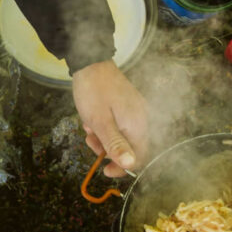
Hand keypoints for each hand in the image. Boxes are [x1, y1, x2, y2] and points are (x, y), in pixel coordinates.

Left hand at [72, 60, 147, 177]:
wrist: (90, 62)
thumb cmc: (93, 92)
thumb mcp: (100, 122)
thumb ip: (116, 144)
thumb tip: (131, 165)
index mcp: (138, 125)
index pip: (139, 157)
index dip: (122, 167)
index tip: (104, 170)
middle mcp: (142, 119)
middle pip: (129, 147)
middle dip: (108, 149)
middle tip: (91, 140)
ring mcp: (135, 111)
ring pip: (121, 136)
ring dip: (103, 138)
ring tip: (89, 127)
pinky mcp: (128, 105)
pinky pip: (118, 125)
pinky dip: (104, 126)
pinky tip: (93, 118)